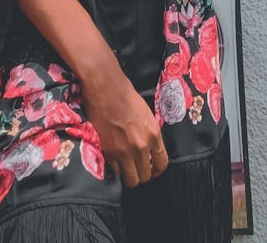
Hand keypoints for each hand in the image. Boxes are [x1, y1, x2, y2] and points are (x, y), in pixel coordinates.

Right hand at [80, 62, 167, 187]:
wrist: (105, 86)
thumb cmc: (124, 93)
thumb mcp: (145, 113)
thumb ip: (148, 132)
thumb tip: (148, 147)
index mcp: (153, 134)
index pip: (162, 164)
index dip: (156, 170)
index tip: (151, 169)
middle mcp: (142, 145)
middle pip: (145, 176)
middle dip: (141, 173)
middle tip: (135, 167)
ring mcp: (125, 151)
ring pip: (131, 180)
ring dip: (128, 175)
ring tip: (124, 166)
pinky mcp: (109, 152)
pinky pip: (116, 172)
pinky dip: (115, 169)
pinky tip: (113, 159)